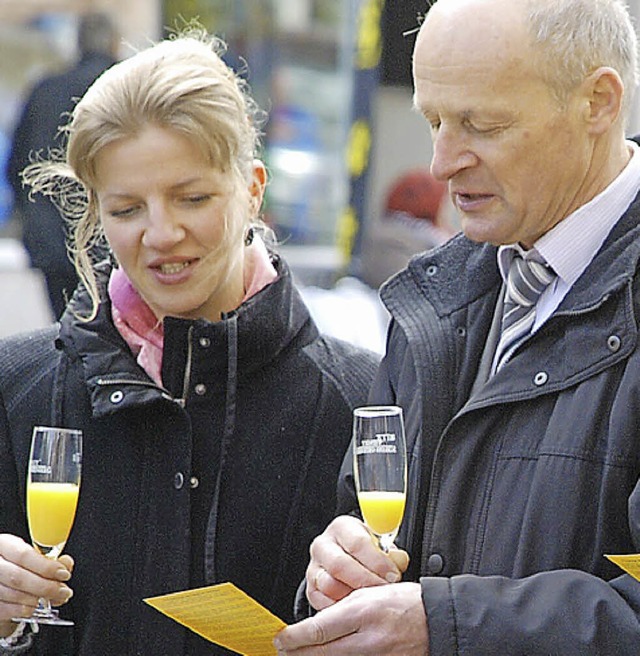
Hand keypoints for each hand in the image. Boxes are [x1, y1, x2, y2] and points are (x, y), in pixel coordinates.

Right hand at [0, 534, 73, 636]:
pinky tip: (35, 607)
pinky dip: (23, 610)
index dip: (46, 566)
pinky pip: (5, 609)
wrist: (2, 580)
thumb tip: (66, 563)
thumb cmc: (19, 564)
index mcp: (4, 545)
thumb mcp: (34, 555)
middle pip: (18, 577)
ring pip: (13, 594)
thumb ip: (51, 558)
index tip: (63, 574)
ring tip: (54, 599)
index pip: (24, 555)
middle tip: (63, 591)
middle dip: (46, 586)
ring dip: (38, 600)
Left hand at [275, 581, 427, 654]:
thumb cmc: (405, 601)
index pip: (319, 630)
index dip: (295, 637)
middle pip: (322, 653)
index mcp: (363, 612)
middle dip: (298, 653)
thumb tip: (317, 625)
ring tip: (300, 653)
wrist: (436, 620)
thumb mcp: (369, 593)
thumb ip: (343, 609)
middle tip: (283, 649)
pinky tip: (327, 655)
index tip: (281, 638)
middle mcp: (368, 639)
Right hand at [305, 515, 408, 610]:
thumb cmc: (366, 551)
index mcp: (341, 527)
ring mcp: (314, 568)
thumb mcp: (380, 544)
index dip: (377, 561)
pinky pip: (323, 603)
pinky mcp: (311, 589)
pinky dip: (341, 608)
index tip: (393, 575)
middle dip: (366, 581)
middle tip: (383, 590)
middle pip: (339, 565)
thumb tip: (398, 561)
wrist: (349, 559)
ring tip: (372, 600)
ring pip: (330, 585)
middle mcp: (323, 545)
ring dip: (353, 597)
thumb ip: (391, 553)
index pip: (357, 542)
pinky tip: (356, 607)